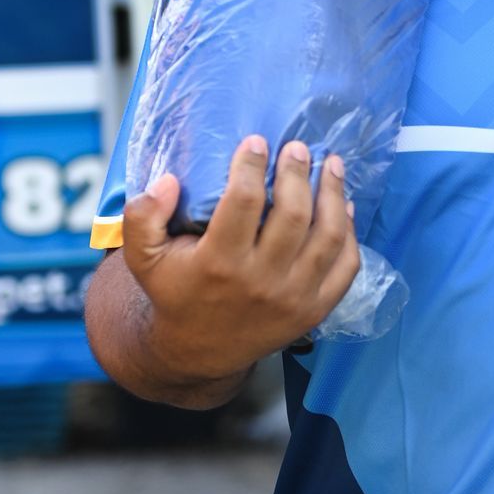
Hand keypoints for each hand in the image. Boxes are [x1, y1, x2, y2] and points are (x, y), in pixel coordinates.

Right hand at [120, 136, 359, 383]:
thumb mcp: (143, 258)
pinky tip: (343, 206)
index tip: (255, 142)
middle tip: (297, 147)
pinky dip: (350, 234)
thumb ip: (143, 216)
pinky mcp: (315, 310)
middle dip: (298, 172)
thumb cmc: (175, 293)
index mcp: (219, 263)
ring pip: (328, 236)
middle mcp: (261, 281)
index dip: (250, 165)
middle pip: (293, 214)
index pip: (243, 201)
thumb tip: (169, 181)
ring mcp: (294, 297)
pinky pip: (346, 267)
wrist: (199, 351)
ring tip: (331, 164)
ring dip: (333, 194)